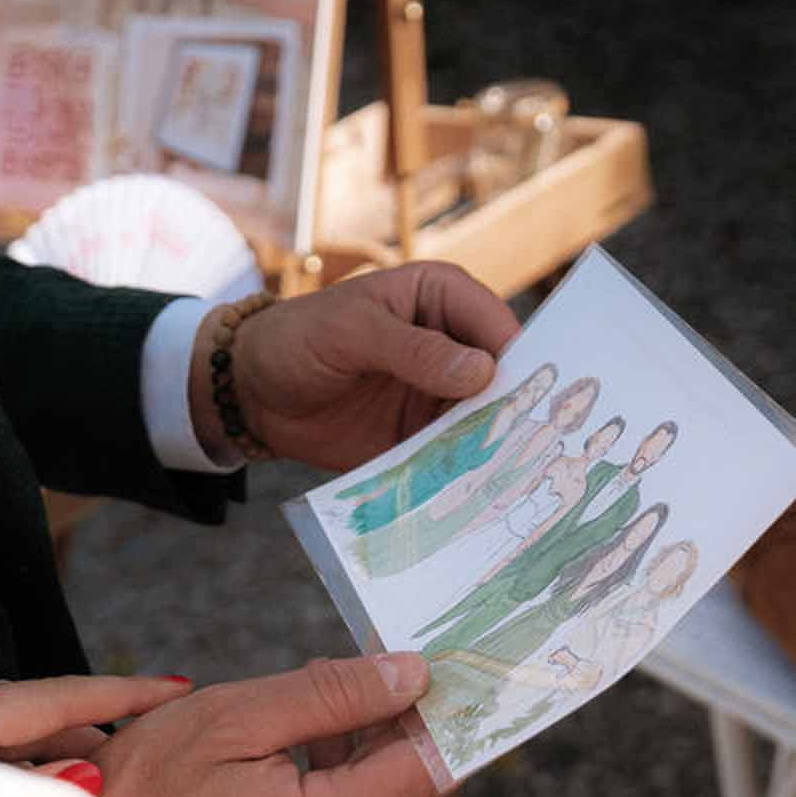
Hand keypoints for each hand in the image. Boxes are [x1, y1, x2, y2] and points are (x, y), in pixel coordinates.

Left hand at [0, 674, 192, 788]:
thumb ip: (36, 792)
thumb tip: (87, 766)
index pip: (54, 696)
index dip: (122, 695)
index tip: (176, 688)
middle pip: (26, 712)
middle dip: (84, 729)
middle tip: (137, 753)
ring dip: (43, 753)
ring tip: (91, 780)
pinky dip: (7, 765)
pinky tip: (25, 795)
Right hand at [88, 653, 438, 796]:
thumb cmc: (139, 788)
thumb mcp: (235, 717)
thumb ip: (332, 695)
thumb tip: (411, 675)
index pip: (426, 767)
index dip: (445, 710)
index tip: (451, 661)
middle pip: (401, 786)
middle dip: (394, 719)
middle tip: (370, 657)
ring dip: (360, 748)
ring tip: (313, 696)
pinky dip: (334, 782)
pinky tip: (296, 742)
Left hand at [194, 262, 519, 470]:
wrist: (253, 391)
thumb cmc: (299, 337)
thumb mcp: (351, 332)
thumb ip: (413, 349)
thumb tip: (481, 371)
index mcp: (442, 298)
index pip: (498, 327)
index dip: (524, 360)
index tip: (542, 399)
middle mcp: (452, 345)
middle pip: (503, 380)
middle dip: (519, 412)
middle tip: (542, 449)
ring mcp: (440, 394)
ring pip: (486, 422)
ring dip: (497, 450)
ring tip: (516, 480)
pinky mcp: (423, 436)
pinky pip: (455, 455)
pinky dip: (467, 474)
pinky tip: (481, 498)